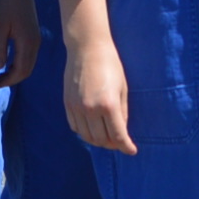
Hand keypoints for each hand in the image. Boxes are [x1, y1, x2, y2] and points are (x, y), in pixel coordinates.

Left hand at [0, 0, 39, 87]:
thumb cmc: (5, 3)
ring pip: (29, 63)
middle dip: (13, 79)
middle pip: (27, 69)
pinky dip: (19, 63)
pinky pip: (28, 55)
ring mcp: (36, 38)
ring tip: (0, 74)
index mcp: (27, 42)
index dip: (8, 80)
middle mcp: (35, 42)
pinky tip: (8, 61)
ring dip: (17, 71)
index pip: (21, 70)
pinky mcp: (33, 33)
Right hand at [64, 2, 136, 154]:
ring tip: (107, 136)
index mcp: (109, 104)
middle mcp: (90, 109)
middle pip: (101, 140)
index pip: (118, 136)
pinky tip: (93, 127)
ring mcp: (76, 107)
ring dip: (98, 140)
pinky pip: (75, 126)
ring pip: (87, 136)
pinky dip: (85, 132)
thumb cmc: (110, 65)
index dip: (126, 146)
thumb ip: (122, 112)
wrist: (87, 48)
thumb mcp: (123, 89)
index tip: (131, 150)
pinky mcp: (67, 104)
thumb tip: (121, 131)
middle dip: (112, 144)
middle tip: (120, 142)